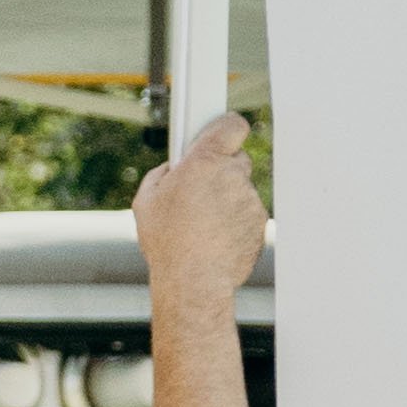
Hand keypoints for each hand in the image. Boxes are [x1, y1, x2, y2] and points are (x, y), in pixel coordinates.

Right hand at [136, 107, 266, 308]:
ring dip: (225, 201)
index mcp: (205, 162)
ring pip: (240, 191)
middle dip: (220, 171)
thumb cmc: (167, 242)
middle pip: (235, 160)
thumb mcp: (145, 202)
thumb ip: (161, 175)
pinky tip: (214, 238)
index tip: (219, 134)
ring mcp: (250, 201)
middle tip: (198, 190)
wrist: (194, 281)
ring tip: (201, 225)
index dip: (226, 129)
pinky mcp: (260, 223)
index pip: (231, 126)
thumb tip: (171, 169)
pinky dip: (234, 223)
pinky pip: (247, 215)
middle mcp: (233, 176)